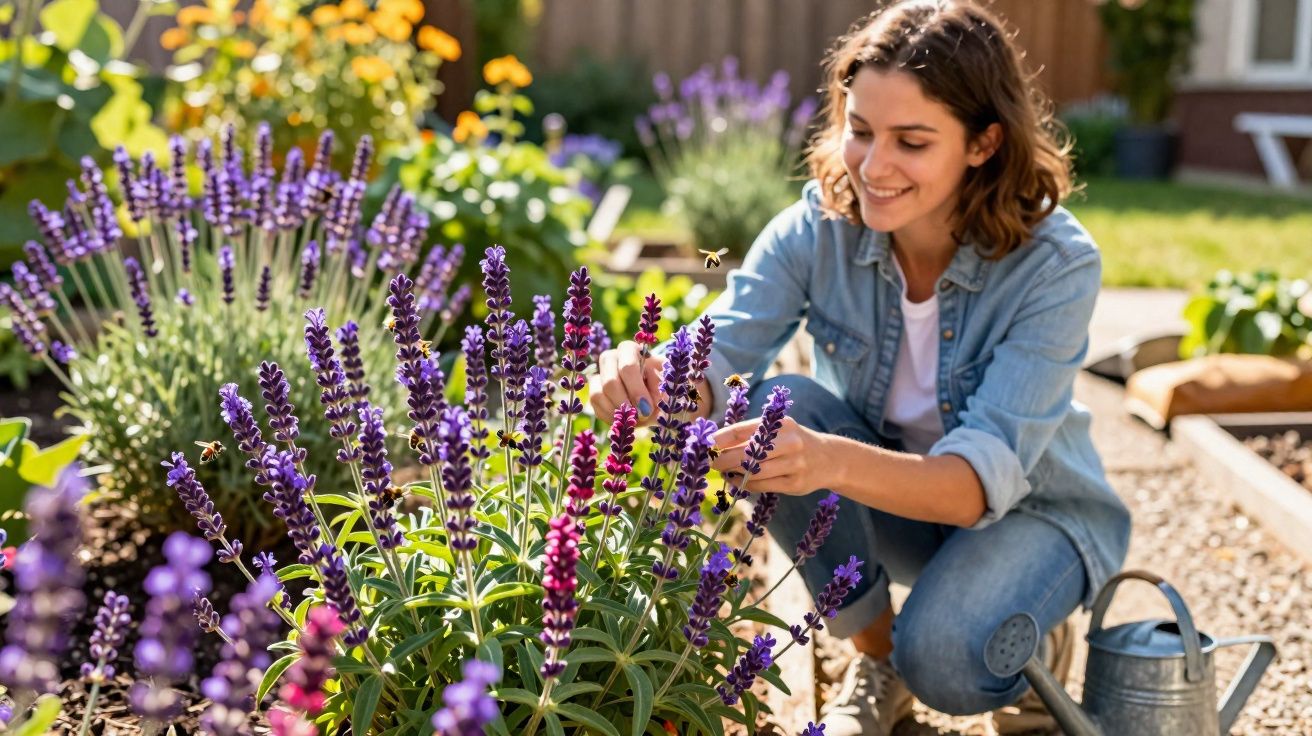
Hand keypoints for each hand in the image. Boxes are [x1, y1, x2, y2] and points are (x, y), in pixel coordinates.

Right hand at [589, 340, 664, 424]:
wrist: (652, 395)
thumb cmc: (661, 385)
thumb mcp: (666, 383)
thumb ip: (659, 389)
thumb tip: (646, 403)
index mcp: (629, 350)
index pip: (627, 366)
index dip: (636, 389)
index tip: (647, 407)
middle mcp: (610, 358)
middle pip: (610, 382)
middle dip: (625, 403)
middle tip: (640, 416)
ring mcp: (599, 374)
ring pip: (599, 394)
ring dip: (618, 411)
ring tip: (634, 418)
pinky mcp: (594, 391)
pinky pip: (596, 406)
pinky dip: (611, 416)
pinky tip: (625, 419)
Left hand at [709, 416, 837, 495]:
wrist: (829, 459)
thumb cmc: (792, 443)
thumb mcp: (777, 430)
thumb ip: (751, 435)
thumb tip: (715, 444)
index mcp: (779, 424)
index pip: (742, 430)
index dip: (719, 439)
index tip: (704, 445)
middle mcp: (788, 442)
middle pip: (745, 453)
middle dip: (722, 459)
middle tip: (710, 463)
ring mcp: (793, 464)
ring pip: (753, 472)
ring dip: (733, 473)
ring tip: (724, 472)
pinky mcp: (794, 483)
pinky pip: (761, 485)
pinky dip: (745, 484)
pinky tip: (738, 481)